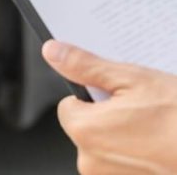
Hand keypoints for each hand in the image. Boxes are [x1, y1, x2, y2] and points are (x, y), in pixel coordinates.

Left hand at [42, 40, 176, 174]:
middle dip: (111, 117)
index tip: (116, 92)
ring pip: (109, 149)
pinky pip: (127, 167)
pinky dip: (141, 156)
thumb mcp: (133, 79)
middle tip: (144, 109)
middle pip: (89, 129)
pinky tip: (162, 145)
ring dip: (128, 138)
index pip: (70, 106)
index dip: (93, 95)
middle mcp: (92, 163)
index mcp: (85, 131)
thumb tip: (54, 53)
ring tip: (158, 128)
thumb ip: (86, 66)